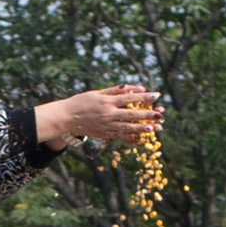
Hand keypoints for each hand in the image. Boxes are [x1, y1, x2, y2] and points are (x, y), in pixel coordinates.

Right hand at [38, 84, 166, 151]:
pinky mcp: (104, 134)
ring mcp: (106, 126)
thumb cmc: (81, 102)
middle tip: (160, 114)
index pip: (129, 98)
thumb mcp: (97, 92)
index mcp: (106, 101)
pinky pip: (119, 137)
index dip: (143, 97)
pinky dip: (130, 138)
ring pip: (127, 128)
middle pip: (130, 114)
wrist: (66, 117)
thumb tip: (132, 87)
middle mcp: (107, 114)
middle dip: (146, 114)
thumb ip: (115, 91)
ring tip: (153, 128)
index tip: (156, 95)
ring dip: (141, 128)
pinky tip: (141, 139)